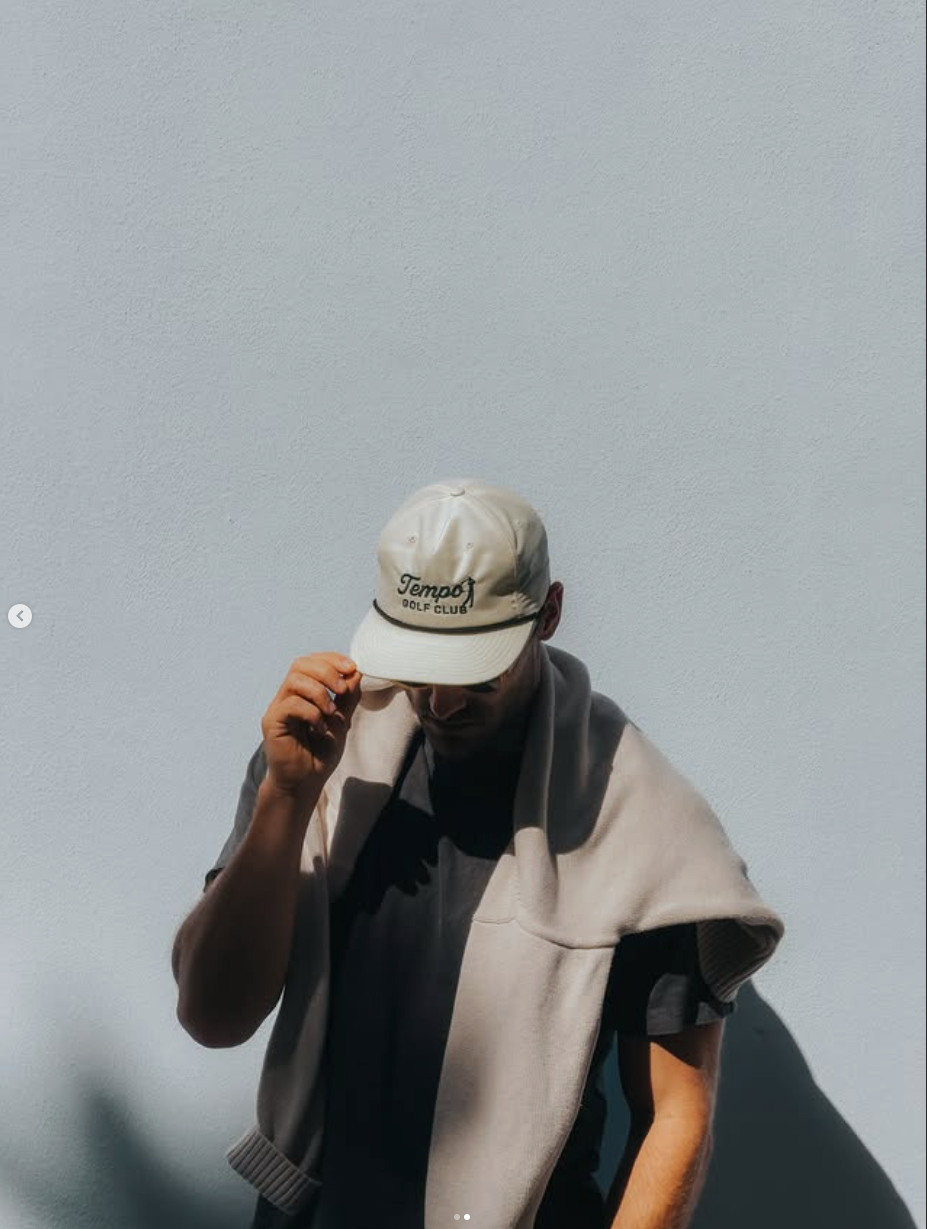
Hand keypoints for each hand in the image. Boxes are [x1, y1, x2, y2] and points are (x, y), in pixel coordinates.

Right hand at [260, 652, 362, 797]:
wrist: (306, 783)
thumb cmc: (320, 753)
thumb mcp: (342, 721)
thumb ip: (347, 697)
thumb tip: (355, 672)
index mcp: (302, 693)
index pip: (311, 662)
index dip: (331, 659)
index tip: (351, 668)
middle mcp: (287, 696)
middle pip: (300, 665)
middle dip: (326, 671)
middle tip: (341, 690)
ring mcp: (278, 708)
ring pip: (294, 680)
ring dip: (319, 693)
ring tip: (331, 713)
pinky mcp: (272, 723)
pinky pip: (290, 705)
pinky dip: (311, 713)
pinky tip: (319, 728)